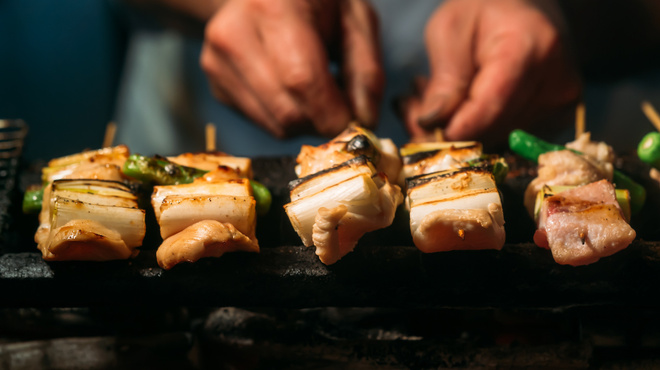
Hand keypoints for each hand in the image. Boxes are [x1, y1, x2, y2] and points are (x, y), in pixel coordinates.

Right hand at [200, 0, 382, 138]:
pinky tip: (291, 89)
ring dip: (307, 123)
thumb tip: (364, 121)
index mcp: (274, 6)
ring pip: (275, 125)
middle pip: (288, 111)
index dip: (333, 113)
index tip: (357, 122)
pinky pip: (262, 123)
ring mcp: (217, 60)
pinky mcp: (216, 82)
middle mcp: (235, 33)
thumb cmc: (317, 1)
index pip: (302, 80)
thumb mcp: (355, 18)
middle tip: (342, 107)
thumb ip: (366, 69)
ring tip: (317, 92)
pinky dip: (286, 118)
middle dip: (323, 122)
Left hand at [403, 0, 581, 146]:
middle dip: (451, 131)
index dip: (458, 126)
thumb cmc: (485, 12)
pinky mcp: (559, 122)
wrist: (527, 9)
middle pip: (495, 129)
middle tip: (416, 112)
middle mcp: (557, 81)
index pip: (493, 103)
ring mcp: (563, 106)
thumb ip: (444, 79)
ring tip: (439, 107)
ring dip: (463, 135)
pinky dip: (480, 137)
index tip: (426, 130)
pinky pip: (511, 145)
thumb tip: (431, 125)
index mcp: (529, 47)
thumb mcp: (450, 30)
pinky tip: (463, 115)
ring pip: (500, 143)